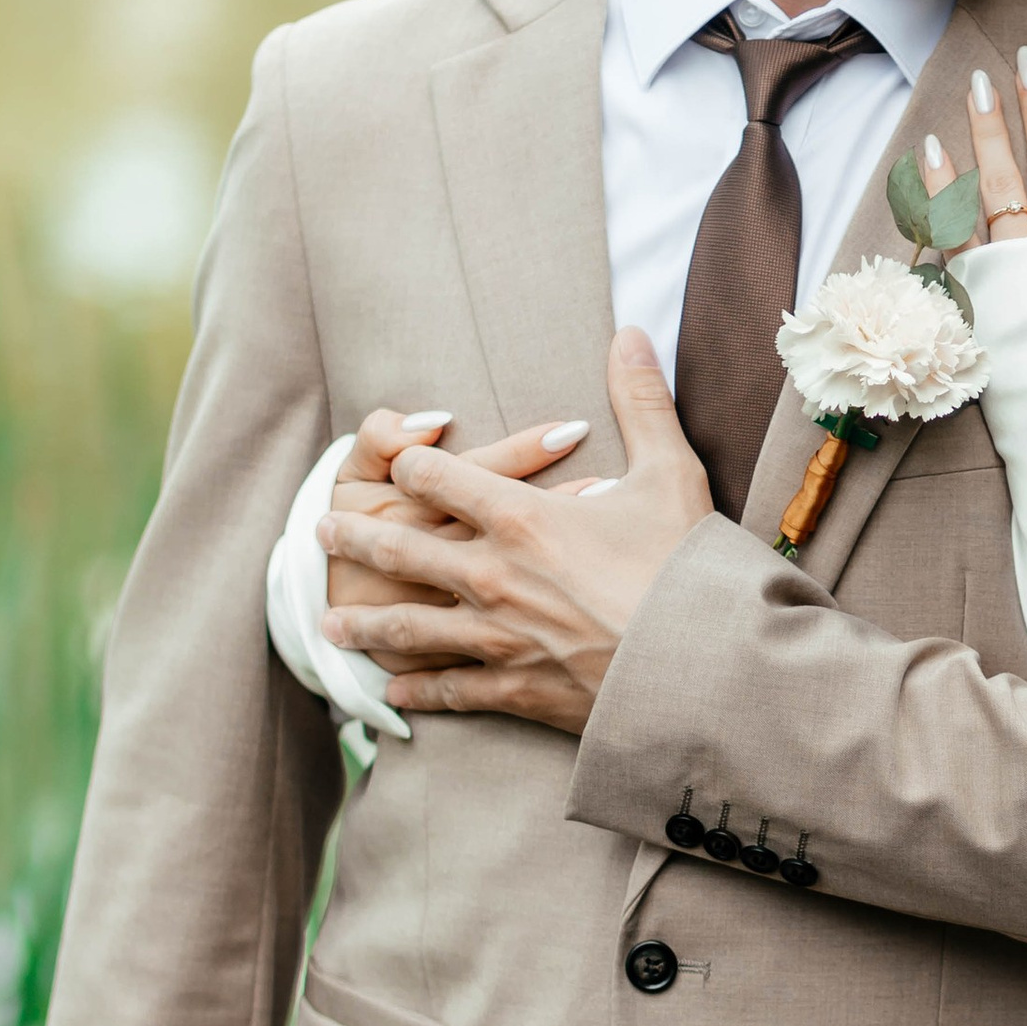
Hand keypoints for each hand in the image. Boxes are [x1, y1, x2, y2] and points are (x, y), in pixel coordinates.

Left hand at [318, 331, 711, 728]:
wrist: (705, 670)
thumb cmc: (690, 569)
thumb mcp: (672, 472)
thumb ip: (642, 400)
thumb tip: (630, 332)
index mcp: (520, 517)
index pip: (438, 476)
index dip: (411, 462)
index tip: (396, 459)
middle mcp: (492, 576)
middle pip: (401, 548)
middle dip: (356, 536)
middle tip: (321, 530)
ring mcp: (497, 638)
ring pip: (409, 626)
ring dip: (365, 621)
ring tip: (330, 620)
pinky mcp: (516, 690)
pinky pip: (451, 690)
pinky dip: (418, 692)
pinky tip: (393, 693)